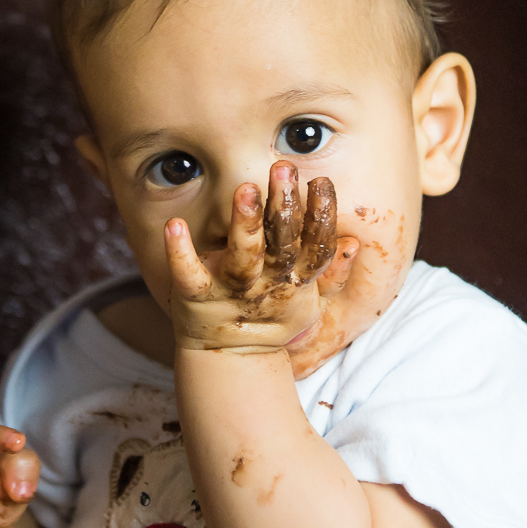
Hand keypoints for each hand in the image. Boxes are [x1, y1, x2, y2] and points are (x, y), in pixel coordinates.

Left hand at [165, 161, 357, 351]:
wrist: (231, 360)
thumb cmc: (273, 318)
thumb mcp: (309, 303)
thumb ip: (331, 272)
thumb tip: (353, 242)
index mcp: (296, 282)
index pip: (317, 247)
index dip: (321, 216)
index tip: (320, 181)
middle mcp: (269, 284)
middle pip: (282, 244)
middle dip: (284, 206)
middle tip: (283, 167)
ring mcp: (232, 291)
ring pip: (243, 256)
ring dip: (245, 223)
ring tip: (245, 190)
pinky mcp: (197, 297)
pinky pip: (188, 275)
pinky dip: (180, 253)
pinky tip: (173, 227)